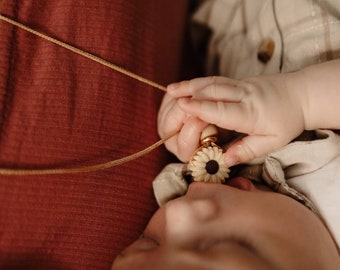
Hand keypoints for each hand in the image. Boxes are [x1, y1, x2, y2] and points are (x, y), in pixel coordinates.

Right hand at [166, 75, 305, 165]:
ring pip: (212, 82)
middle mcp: (244, 96)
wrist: (303, 94)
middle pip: (212, 91)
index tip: (182, 105)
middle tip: (170, 97)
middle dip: (189, 93)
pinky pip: (215, 80)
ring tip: (171, 90)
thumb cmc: (287, 121)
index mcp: (251, 113)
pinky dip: (199, 82)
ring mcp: (241, 86)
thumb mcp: (272, 142)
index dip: (200, 108)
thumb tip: (223, 160)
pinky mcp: (239, 81)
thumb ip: (247, 150)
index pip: (222, 110)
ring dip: (190, 84)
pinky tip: (188, 86)